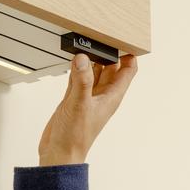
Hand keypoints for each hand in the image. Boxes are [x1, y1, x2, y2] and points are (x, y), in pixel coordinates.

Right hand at [38, 50, 138, 165]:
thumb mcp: (79, 104)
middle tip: (103, 35)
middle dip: (109, 52)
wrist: (59, 153)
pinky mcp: (74, 99)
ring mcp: (88, 96)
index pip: (128, 71)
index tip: (123, 39)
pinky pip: (78, 78)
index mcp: (111, 96)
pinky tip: (73, 58)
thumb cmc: (75, 136)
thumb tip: (82, 58)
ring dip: (92, 59)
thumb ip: (81, 80)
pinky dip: (77, 68)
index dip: (129, 54)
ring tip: (88, 41)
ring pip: (94, 71)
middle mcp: (102, 95)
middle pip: (112, 68)